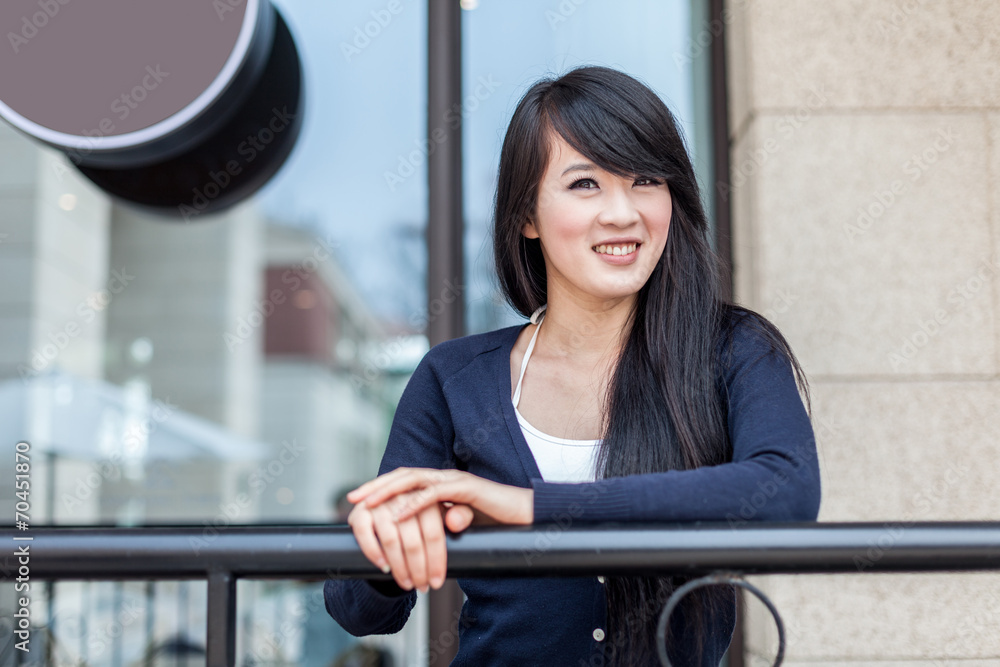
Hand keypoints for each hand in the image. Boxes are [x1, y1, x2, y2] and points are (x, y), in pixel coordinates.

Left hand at [347, 468, 533, 525]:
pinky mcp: (467, 490)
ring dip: (388, 491)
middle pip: (403, 475)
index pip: (405, 480)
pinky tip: (397, 514)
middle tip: (353, 497)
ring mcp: (456, 481)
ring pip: (414, 479)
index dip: (381, 487)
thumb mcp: (463, 525)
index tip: (359, 499)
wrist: (527, 516)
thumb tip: (435, 529)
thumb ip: (445, 524)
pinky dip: (413, 503)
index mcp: (441, 484)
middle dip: (376, 486)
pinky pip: (434, 495)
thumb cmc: (495, 520)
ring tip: (368, 503)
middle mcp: (445, 477)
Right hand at [347, 496, 474, 592]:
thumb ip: (461, 514)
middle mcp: (401, 495)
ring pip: (391, 540)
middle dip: (419, 569)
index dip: (436, 560)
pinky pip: (364, 534)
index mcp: (425, 495)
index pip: (433, 532)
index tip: (437, 581)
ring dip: (399, 568)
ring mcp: (379, 502)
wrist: (392, 509)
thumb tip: (457, 521)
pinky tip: (384, 567)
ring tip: (407, 583)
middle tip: (423, 587)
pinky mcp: (359, 511)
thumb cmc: (424, 515)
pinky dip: (374, 553)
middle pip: (413, 540)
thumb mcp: (447, 512)